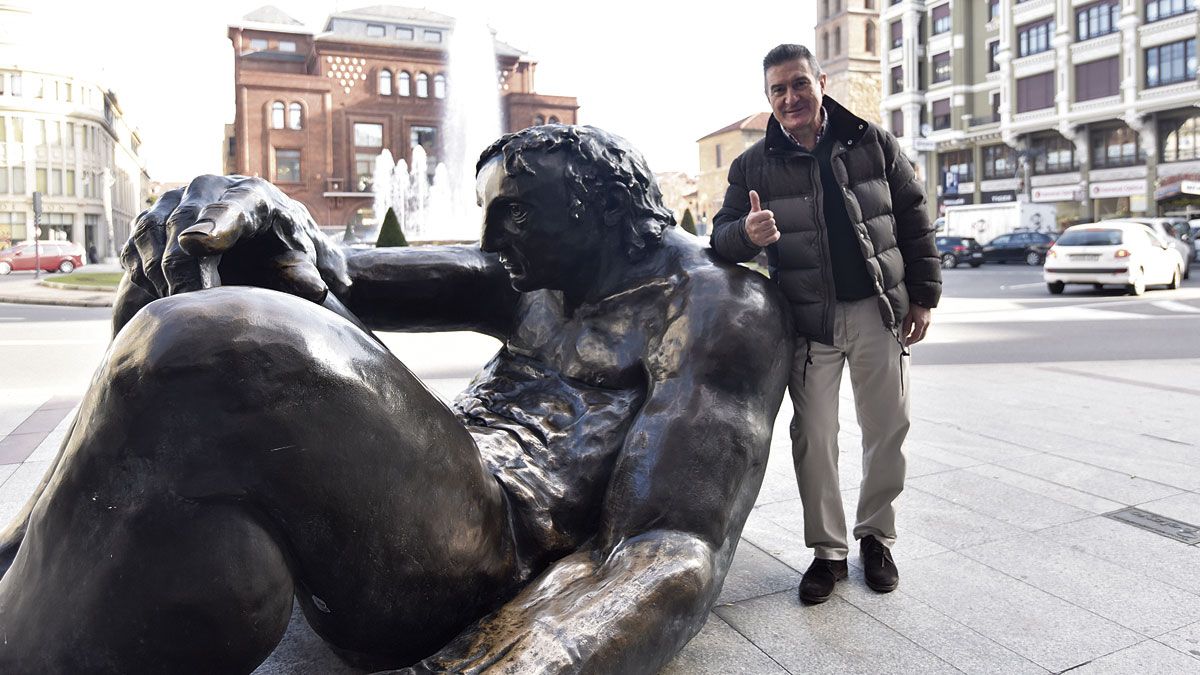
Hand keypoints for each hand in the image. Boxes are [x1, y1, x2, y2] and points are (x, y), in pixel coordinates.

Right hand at [120, 175, 348, 303]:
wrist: (264, 240)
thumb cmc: (285, 254)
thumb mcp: (300, 266)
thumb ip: (303, 276)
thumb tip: (313, 289)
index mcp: (255, 195)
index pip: (234, 206)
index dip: (215, 224)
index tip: (197, 244)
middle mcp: (211, 187)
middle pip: (183, 223)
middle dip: (184, 269)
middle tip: (191, 305)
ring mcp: (177, 197)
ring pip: (151, 231)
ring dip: (160, 273)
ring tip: (181, 304)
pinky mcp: (152, 216)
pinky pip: (134, 245)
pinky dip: (144, 273)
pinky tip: (165, 292)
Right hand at [744, 190, 779, 246]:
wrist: (747, 235)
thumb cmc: (753, 221)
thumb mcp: (753, 211)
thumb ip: (755, 202)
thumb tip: (752, 191)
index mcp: (752, 219)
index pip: (768, 214)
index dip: (769, 214)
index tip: (767, 215)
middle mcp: (754, 228)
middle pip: (772, 222)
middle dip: (771, 221)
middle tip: (767, 222)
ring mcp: (758, 236)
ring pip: (774, 229)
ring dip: (773, 228)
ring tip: (768, 228)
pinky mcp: (763, 242)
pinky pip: (775, 237)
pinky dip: (775, 235)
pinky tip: (771, 233)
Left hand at [901, 304, 931, 346]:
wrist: (921, 295)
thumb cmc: (914, 303)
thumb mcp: (908, 315)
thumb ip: (906, 326)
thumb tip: (904, 334)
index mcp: (921, 323)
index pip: (916, 336)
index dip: (910, 341)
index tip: (905, 343)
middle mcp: (926, 323)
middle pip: (921, 336)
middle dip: (914, 341)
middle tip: (908, 342)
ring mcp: (928, 321)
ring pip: (924, 333)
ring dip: (917, 337)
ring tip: (910, 337)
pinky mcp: (928, 319)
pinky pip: (924, 328)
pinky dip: (919, 332)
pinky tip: (914, 331)